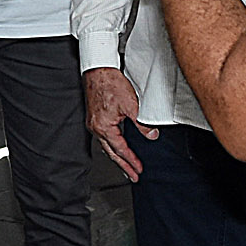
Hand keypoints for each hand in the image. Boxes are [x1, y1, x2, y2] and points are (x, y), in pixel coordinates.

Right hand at [83, 67, 155, 182]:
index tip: (139, 170)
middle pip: (111, 153)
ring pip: (106, 146)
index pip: (120, 149)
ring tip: (126, 166)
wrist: (98, 69)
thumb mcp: (131, 105)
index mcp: (103, 127)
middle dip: (123, 166)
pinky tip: (117, 146)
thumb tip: (151, 135)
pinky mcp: (94, 117)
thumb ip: (142, 123)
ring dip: (117, 156)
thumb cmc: (110, 84)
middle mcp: (96, 127)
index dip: (131, 161)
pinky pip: (103, 137)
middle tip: (133, 176)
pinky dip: (112, 145)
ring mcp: (94, 123)